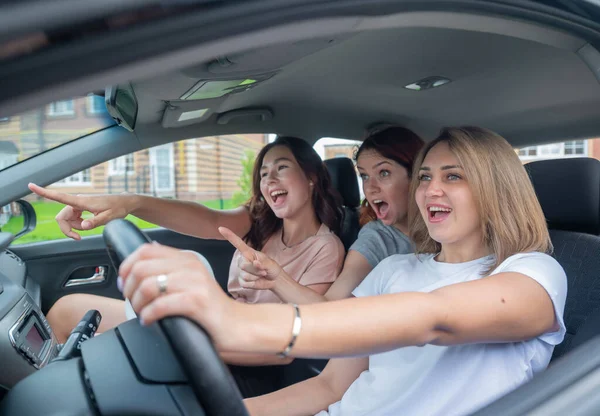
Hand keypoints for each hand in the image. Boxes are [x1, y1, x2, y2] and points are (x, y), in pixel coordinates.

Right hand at [28, 183, 133, 239]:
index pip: (60, 196)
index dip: (44, 192)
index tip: (31, 185)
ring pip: (67, 219)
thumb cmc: (118, 208)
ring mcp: (79, 205)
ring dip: (74, 227)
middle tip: (79, 237)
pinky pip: (73, 219)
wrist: (125, 203)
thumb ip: (96, 222)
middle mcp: (78, 202)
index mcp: (82, 201)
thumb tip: (83, 226)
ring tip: (90, 226)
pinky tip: (88, 223)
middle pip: (61, 217)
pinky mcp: (81, 208)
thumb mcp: (110, 217)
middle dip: (67, 228)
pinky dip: (78, 225)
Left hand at [119, 242, 240, 349]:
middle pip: (141, 268)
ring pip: (148, 285)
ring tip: (142, 313)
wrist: (238, 326)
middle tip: (132, 303)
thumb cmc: (211, 309)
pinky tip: (149, 321)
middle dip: (129, 288)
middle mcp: (191, 266)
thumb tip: (142, 260)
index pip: (145, 251)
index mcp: (187, 258)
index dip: (127, 266)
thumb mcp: (191, 282)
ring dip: (137, 303)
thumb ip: (171, 270)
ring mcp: (195, 282)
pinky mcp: (197, 301)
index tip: (124, 284)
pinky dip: (148, 315)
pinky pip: (160, 305)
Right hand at [219, 226, 283, 290]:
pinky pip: (245, 283)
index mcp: (248, 252)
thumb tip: (254, 263)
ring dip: (256, 276)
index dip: (229, 236)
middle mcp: (243, 260)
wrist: (274, 280)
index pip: (237, 243)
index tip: (221, 228)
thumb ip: (262, 263)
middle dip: (255, 269)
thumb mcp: (269, 263)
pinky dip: (254, 283)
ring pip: (245, 275)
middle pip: (243, 265)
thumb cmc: (271, 268)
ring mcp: (241, 271)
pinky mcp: (242, 281)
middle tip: (263, 270)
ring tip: (261, 274)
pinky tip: (257, 280)